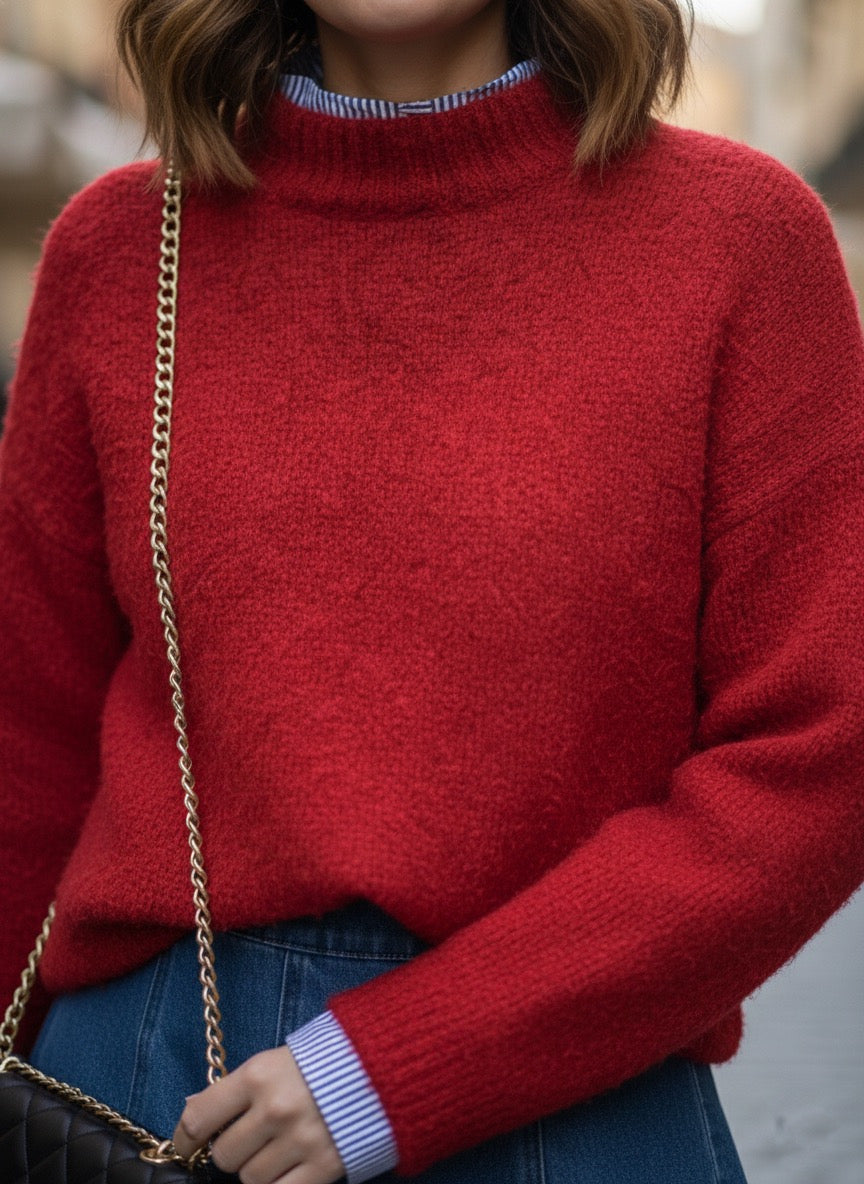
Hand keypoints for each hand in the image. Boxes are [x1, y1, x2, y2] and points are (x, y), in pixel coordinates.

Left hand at [172, 1044, 346, 1183]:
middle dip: (233, 1152)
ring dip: (258, 1170)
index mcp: (257, 1076)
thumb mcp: (273, 1061)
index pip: (201, 1118)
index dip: (186, 1138)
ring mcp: (300, 1140)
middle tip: (251, 1140)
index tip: (186, 1146)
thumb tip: (192, 1113)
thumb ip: (236, 1089)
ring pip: (251, 1180)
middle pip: (225, 1156)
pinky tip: (289, 1168)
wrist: (380, 1065)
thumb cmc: (321, 1061)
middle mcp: (274, 1109)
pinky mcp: (324, 1166)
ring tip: (279, 1148)